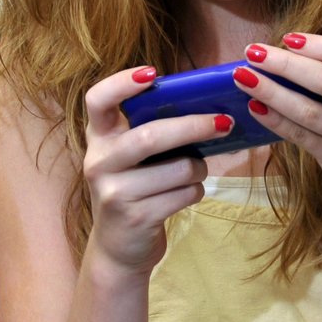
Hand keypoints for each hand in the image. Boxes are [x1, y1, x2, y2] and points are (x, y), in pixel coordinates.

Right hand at [82, 67, 232, 274]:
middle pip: (151, 135)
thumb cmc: (136, 187)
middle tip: (224, 121)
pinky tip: (188, 192)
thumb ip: (151, 129)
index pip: (98, 99)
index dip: (122, 82)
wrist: (119, 248)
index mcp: (99, 137)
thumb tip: (206, 104)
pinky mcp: (135, 218)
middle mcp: (99, 161)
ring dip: (199, 167)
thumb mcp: (131, 157)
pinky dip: (196, 190)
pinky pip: (183, 194)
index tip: (152, 73)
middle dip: (194, 126)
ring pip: (177, 168)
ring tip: (199, 168)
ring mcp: (114, 192)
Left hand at [235, 36, 321, 220]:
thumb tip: (290, 54)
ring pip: (308, 110)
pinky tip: (255, 107)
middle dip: (285, 63)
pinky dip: (276, 120)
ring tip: (243, 77)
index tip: (288, 38)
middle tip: (253, 51)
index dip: (320, 45)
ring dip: (271, 91)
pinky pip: (301, 136)